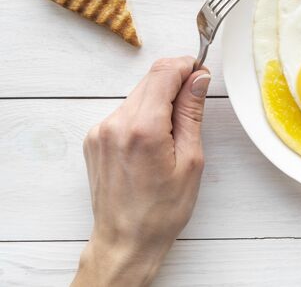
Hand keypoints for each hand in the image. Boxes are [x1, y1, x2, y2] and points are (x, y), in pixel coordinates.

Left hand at [72, 57, 210, 286]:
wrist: (126, 240)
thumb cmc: (162, 210)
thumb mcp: (191, 160)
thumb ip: (191, 113)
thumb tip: (198, 79)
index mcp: (143, 129)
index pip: (163, 73)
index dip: (186, 66)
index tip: (201, 73)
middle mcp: (115, 124)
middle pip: (150, 81)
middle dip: (175, 83)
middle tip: (195, 102)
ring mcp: (100, 131)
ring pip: (138, 96)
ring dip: (159, 101)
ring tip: (174, 133)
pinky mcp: (94, 139)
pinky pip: (124, 113)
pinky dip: (143, 116)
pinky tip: (154, 142)